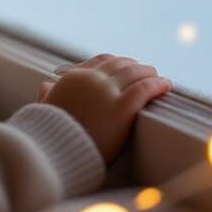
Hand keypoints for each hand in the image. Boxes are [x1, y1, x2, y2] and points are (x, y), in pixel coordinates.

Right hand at [36, 54, 172, 165]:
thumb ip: (48, 94)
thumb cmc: (50, 134)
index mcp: (74, 78)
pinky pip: (144, 89)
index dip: (118, 62)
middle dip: (135, 67)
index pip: (102, 61)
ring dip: (149, 73)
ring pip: (134, 73)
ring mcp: (106, 92)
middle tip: (146, 71)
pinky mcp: (121, 108)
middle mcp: (91, 79)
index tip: (126, 65)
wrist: (55, 151)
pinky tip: (166, 85)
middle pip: (121, 65)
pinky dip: (157, 84)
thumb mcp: (46, 108)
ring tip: (158, 77)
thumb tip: (46, 85)